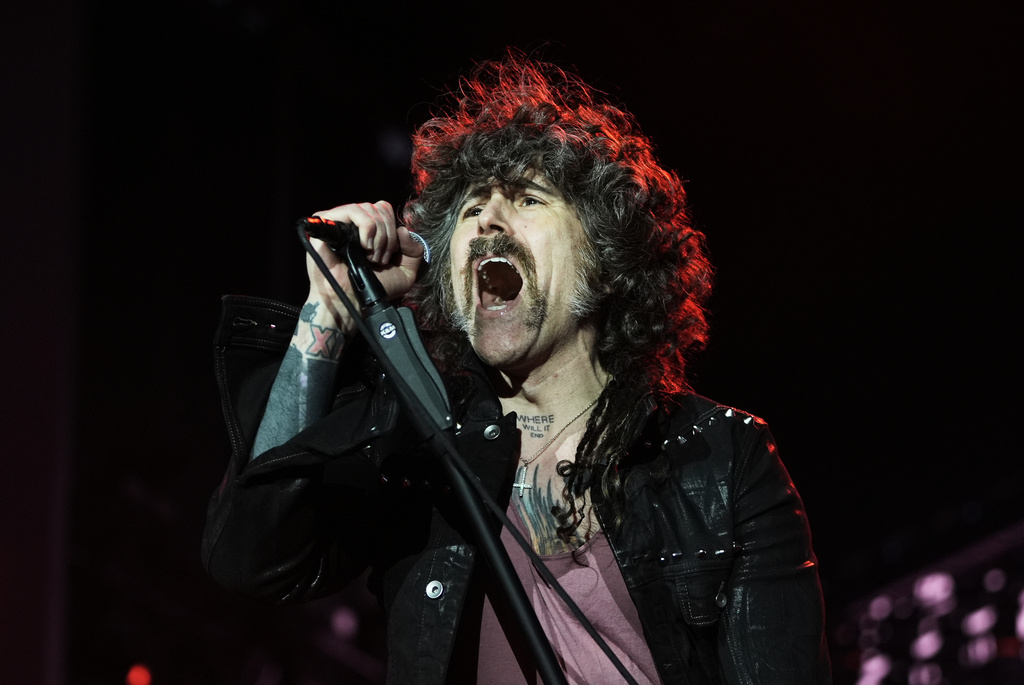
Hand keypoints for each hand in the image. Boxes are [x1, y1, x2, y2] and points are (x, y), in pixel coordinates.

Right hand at [305, 201, 424, 336]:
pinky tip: (364, 248)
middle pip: (379, 207)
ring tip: (371, 257)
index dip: (392, 229)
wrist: (352, 301)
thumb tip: (403, 230)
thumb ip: (414, 251)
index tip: (391, 253)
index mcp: (368, 230)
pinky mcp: (327, 223)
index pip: (385, 209)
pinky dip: (367, 228)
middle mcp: (353, 224)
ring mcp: (339, 222)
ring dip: (377, 236)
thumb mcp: (405, 273)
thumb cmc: (373, 289)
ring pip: (367, 208)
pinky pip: (352, 211)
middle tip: (380, 259)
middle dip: (387, 236)